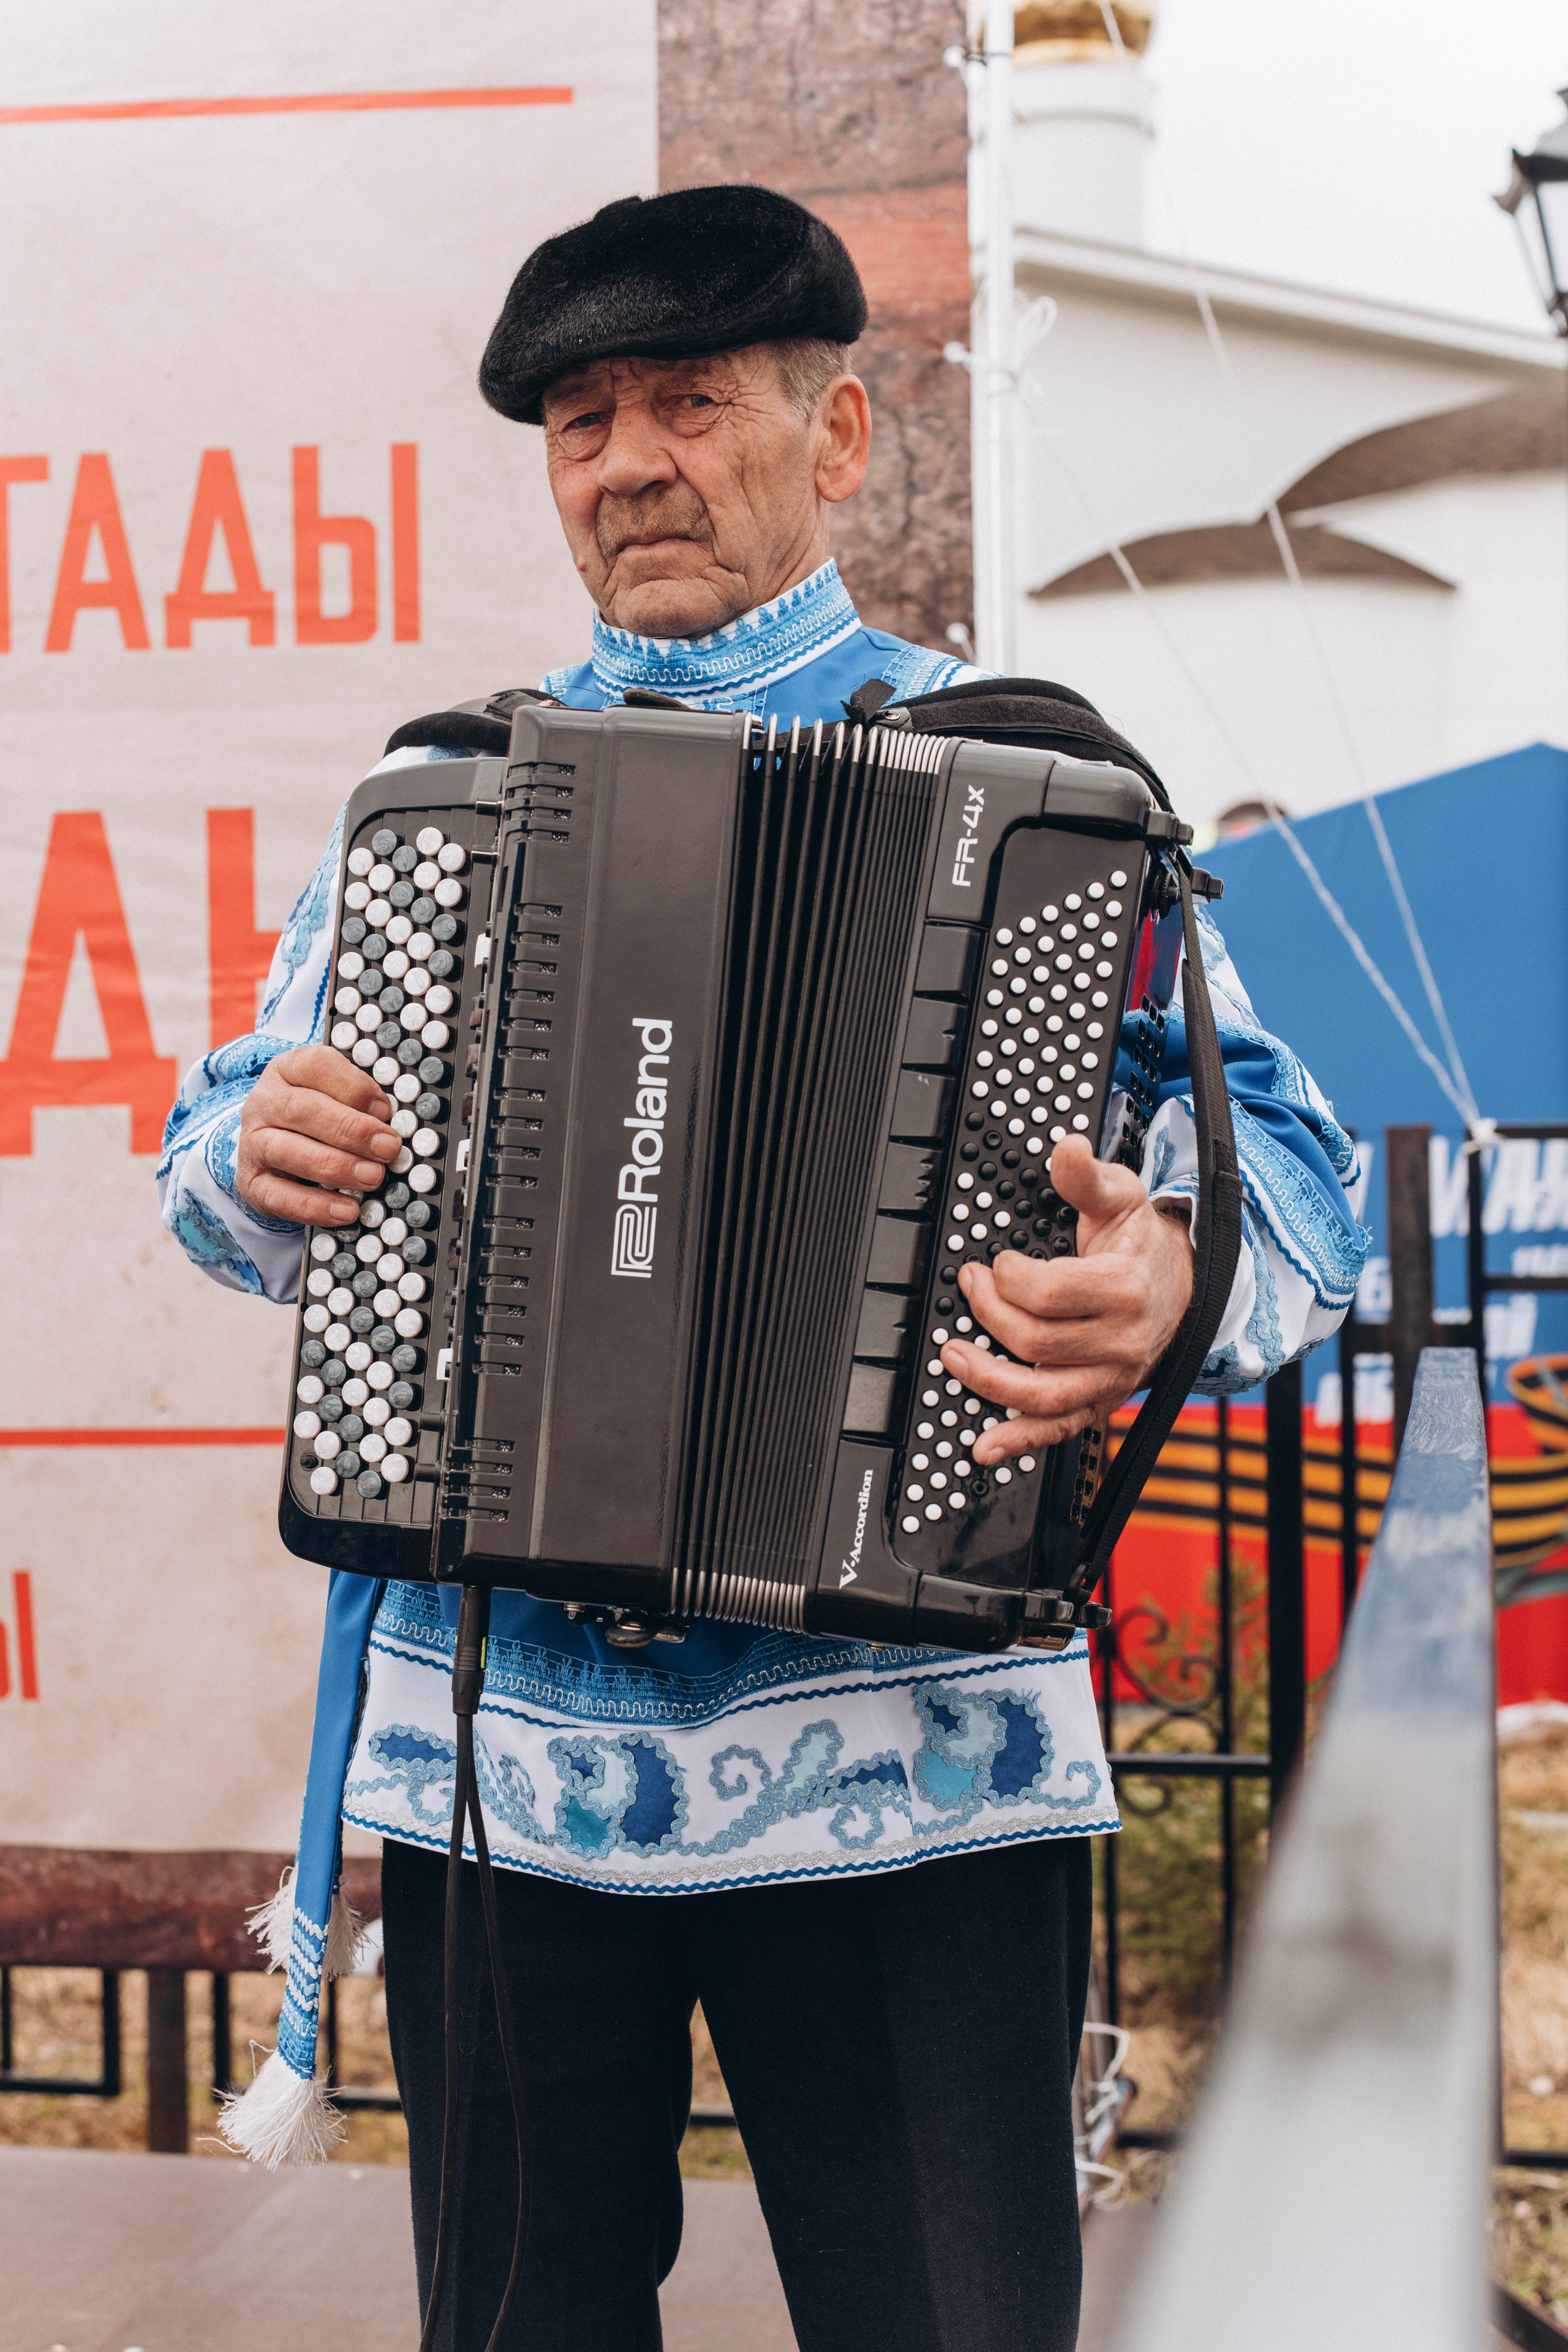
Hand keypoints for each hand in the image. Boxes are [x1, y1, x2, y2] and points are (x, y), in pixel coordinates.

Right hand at [236, 1045, 400, 1226]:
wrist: (272, 1147)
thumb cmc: (316, 1117)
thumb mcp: (337, 1095)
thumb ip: (361, 1100)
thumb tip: (389, 1122)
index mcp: (288, 1069)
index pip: (315, 1066)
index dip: (354, 1088)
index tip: (385, 1110)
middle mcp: (264, 1102)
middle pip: (302, 1109)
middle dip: (351, 1130)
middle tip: (388, 1148)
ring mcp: (252, 1142)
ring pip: (286, 1151)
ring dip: (336, 1166)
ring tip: (373, 1178)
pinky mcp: (252, 1182)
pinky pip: (278, 1196)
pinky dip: (315, 1206)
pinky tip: (347, 1210)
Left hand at [939, 1137, 1194, 1466]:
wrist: (1183, 1287)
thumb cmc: (1140, 1245)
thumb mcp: (1120, 1197)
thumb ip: (1085, 1177)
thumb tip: (1066, 1149)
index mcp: (1124, 1289)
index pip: (1048, 1294)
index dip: (1008, 1277)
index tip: (997, 1263)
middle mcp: (1121, 1341)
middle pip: (1036, 1341)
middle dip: (989, 1313)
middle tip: (971, 1287)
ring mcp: (1112, 1378)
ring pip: (1043, 1394)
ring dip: (989, 1381)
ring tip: (954, 1356)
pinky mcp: (1102, 1401)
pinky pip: (1060, 1430)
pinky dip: (1020, 1442)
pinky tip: (985, 1446)